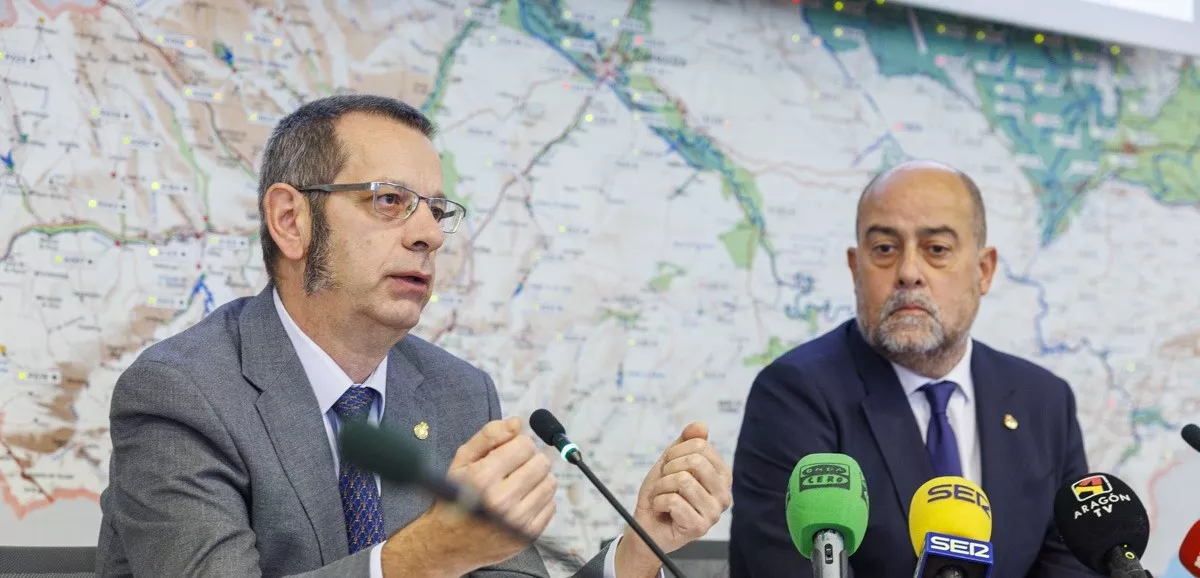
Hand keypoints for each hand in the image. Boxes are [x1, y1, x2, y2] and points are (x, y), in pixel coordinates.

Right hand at [380, 417, 556, 577]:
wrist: (447, 543)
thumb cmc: (454, 497)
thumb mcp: (462, 461)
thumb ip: (489, 436)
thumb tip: (517, 423)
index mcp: (483, 478)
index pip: (525, 445)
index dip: (517, 445)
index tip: (507, 453)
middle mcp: (502, 501)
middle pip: (541, 462)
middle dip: (529, 460)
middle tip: (513, 469)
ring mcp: (517, 521)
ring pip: (550, 483)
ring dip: (537, 479)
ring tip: (517, 485)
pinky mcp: (528, 535)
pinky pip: (551, 505)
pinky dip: (539, 499)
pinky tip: (521, 502)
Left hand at [615, 422, 732, 576]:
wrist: (648, 526)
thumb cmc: (662, 493)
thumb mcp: (670, 462)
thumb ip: (685, 442)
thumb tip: (700, 426)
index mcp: (722, 475)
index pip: (701, 446)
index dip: (676, 451)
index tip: (668, 464)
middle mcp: (724, 494)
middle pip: (695, 461)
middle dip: (669, 468)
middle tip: (663, 481)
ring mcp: (714, 513)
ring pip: (683, 481)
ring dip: (661, 487)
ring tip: (661, 496)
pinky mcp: (700, 528)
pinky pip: (674, 501)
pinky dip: (658, 502)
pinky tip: (661, 510)